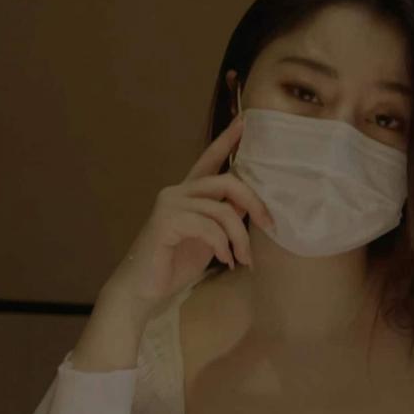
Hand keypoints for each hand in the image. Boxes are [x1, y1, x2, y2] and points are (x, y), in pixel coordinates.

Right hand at [103, 113, 274, 320]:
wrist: (143, 292)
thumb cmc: (174, 265)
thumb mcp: (209, 237)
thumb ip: (225, 216)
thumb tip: (251, 200)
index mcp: (188, 193)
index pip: (210, 160)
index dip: (228, 140)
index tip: (246, 121)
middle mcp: (177, 192)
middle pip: (227, 181)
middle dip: (255, 203)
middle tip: (270, 226)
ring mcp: (169, 205)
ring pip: (222, 210)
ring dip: (240, 238)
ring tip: (243, 259)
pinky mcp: (166, 222)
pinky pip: (208, 227)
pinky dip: (222, 246)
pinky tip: (225, 262)